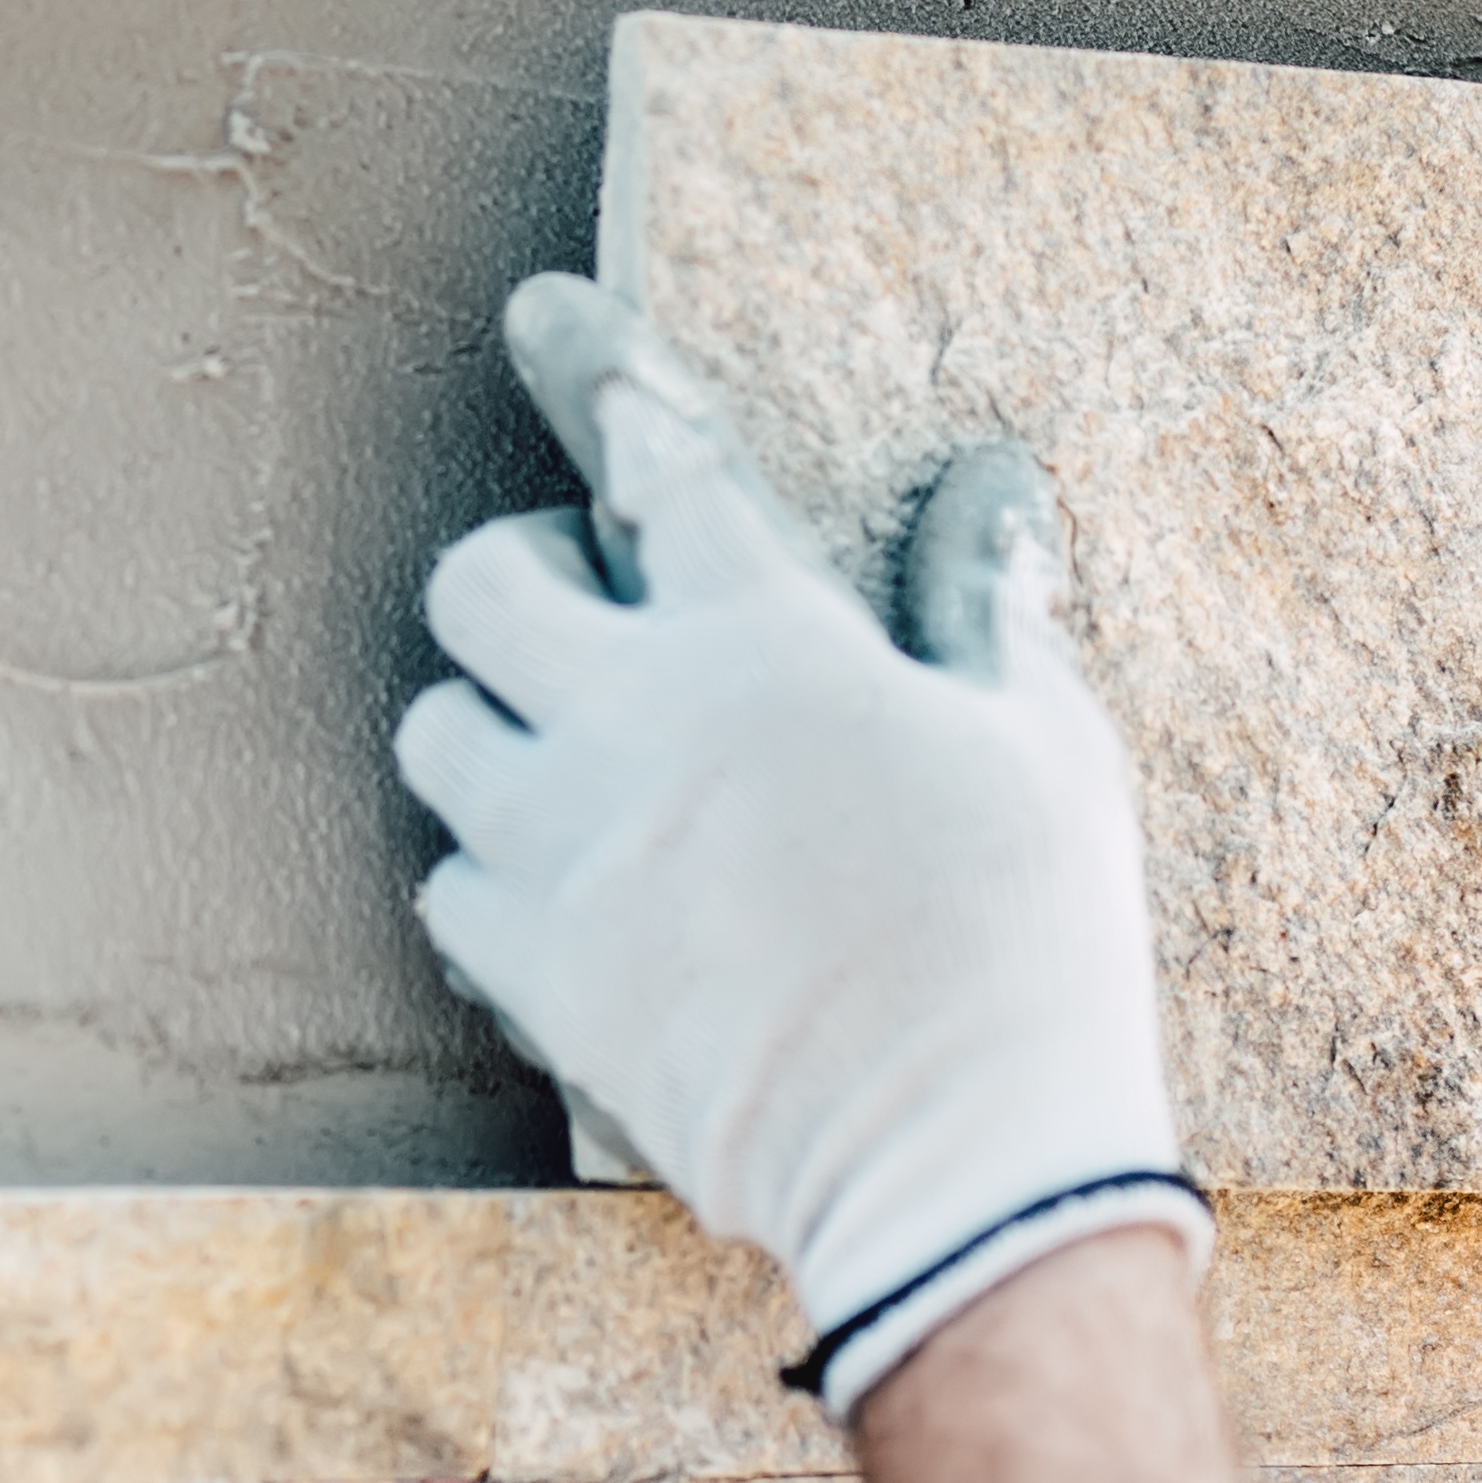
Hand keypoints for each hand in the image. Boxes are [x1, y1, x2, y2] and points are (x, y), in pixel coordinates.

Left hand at [396, 274, 1206, 1410]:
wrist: (959, 1163)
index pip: (655, 454)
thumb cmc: (1027, 940)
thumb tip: (988, 477)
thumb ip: (983, 601)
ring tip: (571, 764)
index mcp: (768, 638)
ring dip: (493, 729)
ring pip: (439, 730)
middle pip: (480, 583)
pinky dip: (490, 874)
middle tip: (586, 617)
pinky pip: (447, 883)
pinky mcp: (539, 973)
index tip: (545, 318)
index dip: (596, 371)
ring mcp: (570, 850)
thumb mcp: (1042, 746)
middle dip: (519, 576)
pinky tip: (564, 894)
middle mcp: (638, 721)